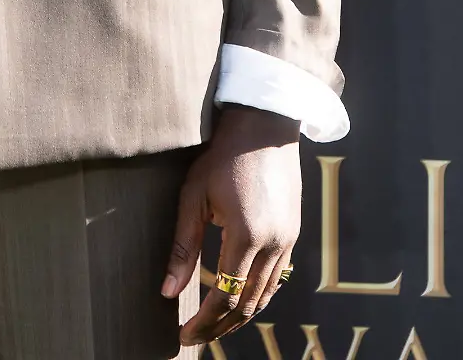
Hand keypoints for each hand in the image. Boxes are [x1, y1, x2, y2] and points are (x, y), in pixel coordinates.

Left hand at [161, 105, 300, 346]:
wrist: (265, 126)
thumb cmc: (223, 156)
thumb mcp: (194, 195)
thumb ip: (182, 246)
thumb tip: (168, 291)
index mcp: (247, 235)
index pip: (225, 295)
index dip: (204, 321)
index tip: (183, 335)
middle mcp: (274, 244)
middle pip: (247, 304)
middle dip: (220, 326)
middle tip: (195, 336)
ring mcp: (288, 240)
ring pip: (266, 296)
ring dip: (240, 315)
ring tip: (214, 325)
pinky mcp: (294, 234)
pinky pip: (278, 278)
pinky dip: (258, 296)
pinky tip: (240, 299)